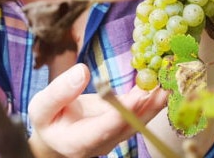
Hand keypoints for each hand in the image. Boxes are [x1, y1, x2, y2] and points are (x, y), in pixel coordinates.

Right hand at [29, 63, 167, 157]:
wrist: (55, 132)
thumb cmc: (48, 118)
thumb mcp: (42, 105)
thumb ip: (60, 91)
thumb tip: (82, 71)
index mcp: (79, 142)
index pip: (105, 129)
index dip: (123, 111)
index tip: (139, 94)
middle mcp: (102, 142)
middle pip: (129, 126)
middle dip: (149, 107)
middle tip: (165, 86)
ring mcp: (115, 135)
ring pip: (139, 121)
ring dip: (156, 102)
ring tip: (170, 81)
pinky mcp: (122, 123)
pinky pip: (139, 112)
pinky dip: (152, 97)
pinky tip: (162, 81)